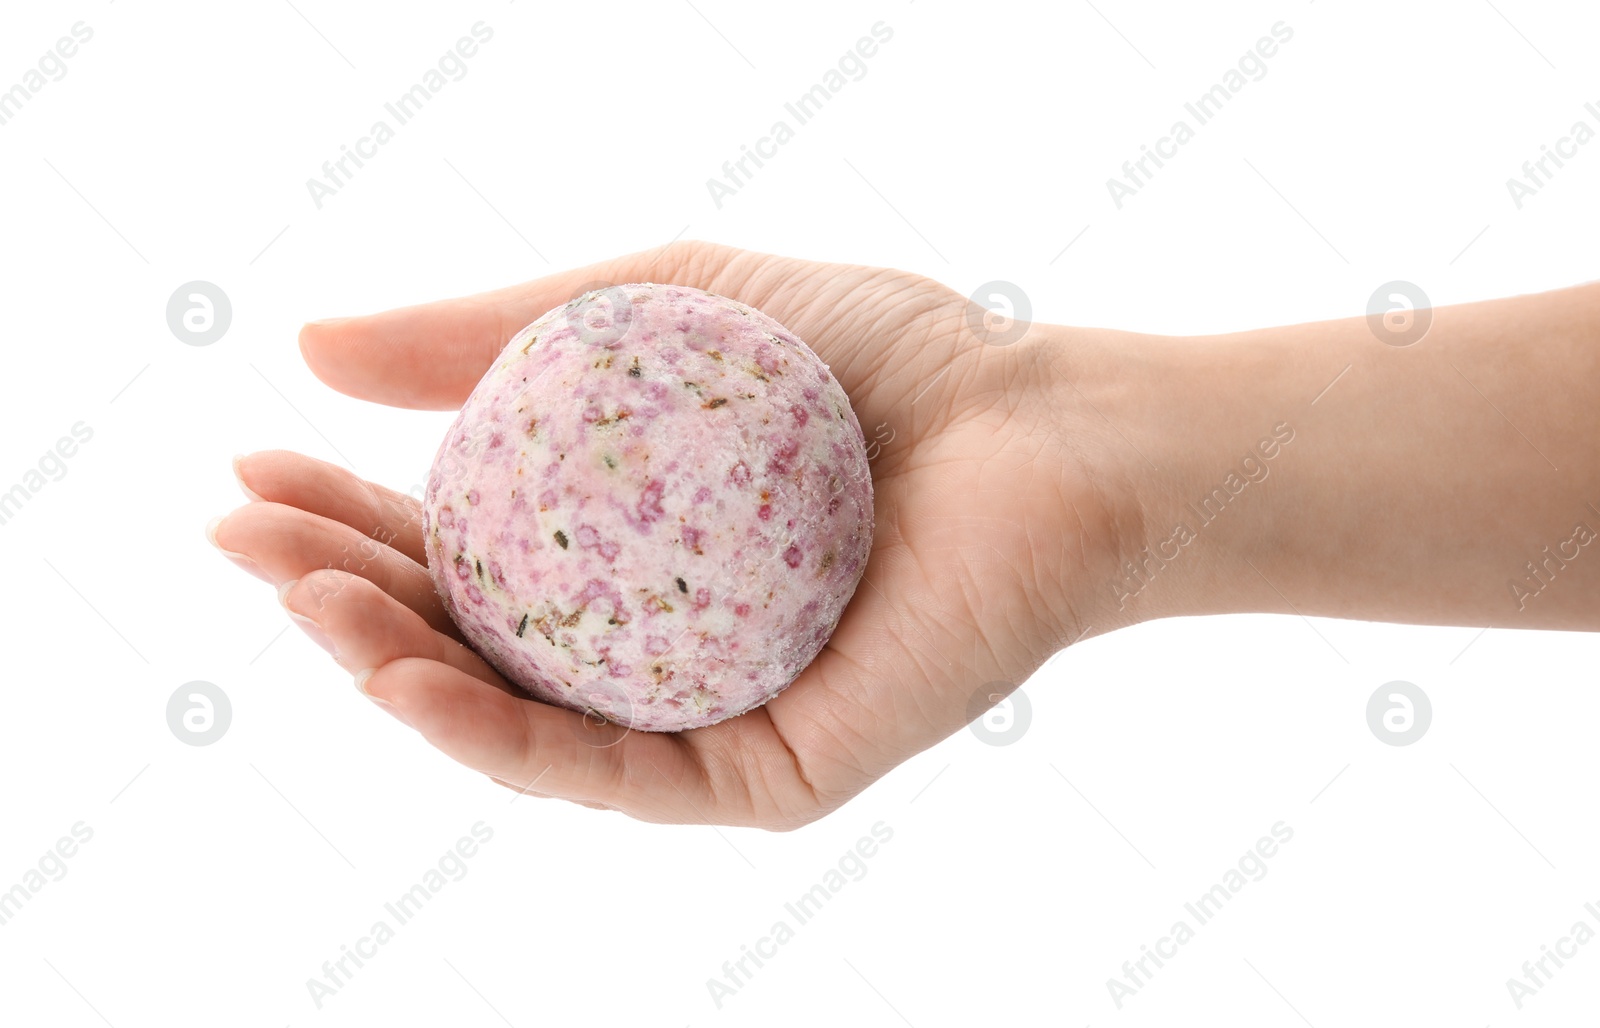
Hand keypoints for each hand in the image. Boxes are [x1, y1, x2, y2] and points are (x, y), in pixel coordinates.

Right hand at [210, 241, 1138, 827]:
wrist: (1050, 431)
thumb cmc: (880, 356)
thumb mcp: (659, 305)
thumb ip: (494, 329)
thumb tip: (309, 340)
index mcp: (621, 543)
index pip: (451, 543)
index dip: (342, 510)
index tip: (249, 462)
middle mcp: (645, 638)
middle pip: (464, 638)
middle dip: (339, 592)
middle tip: (241, 533)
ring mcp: (697, 714)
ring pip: (515, 720)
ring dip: (390, 669)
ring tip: (301, 600)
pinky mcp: (761, 771)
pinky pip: (610, 773)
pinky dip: (499, 738)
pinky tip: (410, 678)